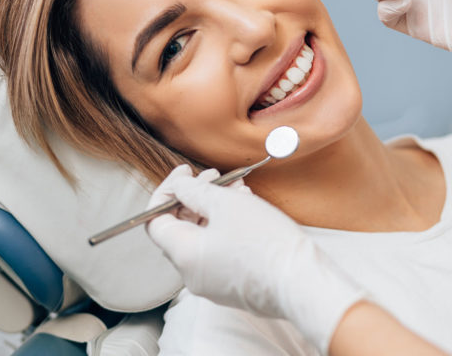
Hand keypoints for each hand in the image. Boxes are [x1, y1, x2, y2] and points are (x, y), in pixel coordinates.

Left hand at [145, 165, 366, 353]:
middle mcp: (191, 274)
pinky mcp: (233, 287)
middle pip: (180, 228)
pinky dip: (226, 229)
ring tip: (238, 189)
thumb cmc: (266, 244)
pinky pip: (220, 253)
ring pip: (203, 238)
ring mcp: (212, 283)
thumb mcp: (226, 204)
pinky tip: (247, 210)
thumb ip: (194, 191)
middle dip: (195, 197)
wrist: (307, 285)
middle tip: (214, 177)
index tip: (184, 173)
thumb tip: (178, 186)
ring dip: (214, 210)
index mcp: (182, 254)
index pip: (154, 220)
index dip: (166, 192)